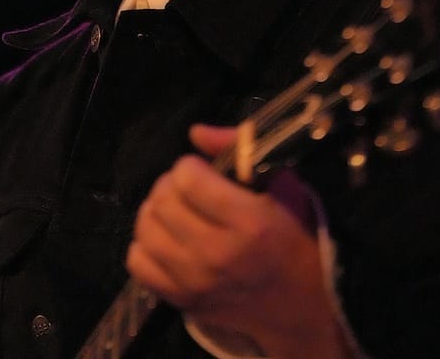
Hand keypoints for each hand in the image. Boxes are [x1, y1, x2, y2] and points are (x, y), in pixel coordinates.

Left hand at [125, 124, 351, 358]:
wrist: (301, 306)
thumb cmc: (294, 237)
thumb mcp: (281, 186)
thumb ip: (240, 149)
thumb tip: (196, 133)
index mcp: (249, 223)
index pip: (187, 178)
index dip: (192, 166)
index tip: (205, 173)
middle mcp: (218, 255)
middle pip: (163, 200)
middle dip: (172, 184)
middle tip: (189, 189)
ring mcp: (196, 283)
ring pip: (146, 228)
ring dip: (156, 211)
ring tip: (176, 211)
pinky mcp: (182, 302)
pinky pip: (138, 263)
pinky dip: (146, 245)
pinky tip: (167, 240)